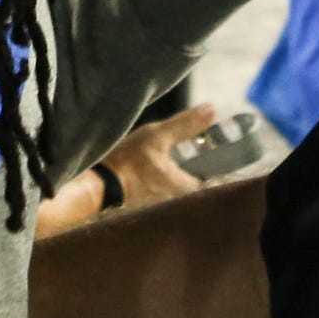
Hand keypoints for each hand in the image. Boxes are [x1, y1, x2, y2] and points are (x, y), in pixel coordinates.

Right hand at [101, 104, 220, 211]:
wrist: (96, 187)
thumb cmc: (127, 163)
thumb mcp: (157, 137)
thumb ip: (185, 125)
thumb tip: (211, 110)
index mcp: (186, 188)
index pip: (216, 183)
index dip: (221, 170)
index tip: (223, 156)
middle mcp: (177, 203)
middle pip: (198, 188)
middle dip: (199, 172)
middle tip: (199, 156)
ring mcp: (160, 207)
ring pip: (180, 192)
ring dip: (181, 178)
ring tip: (178, 161)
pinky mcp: (145, 207)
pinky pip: (163, 195)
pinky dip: (164, 183)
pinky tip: (156, 171)